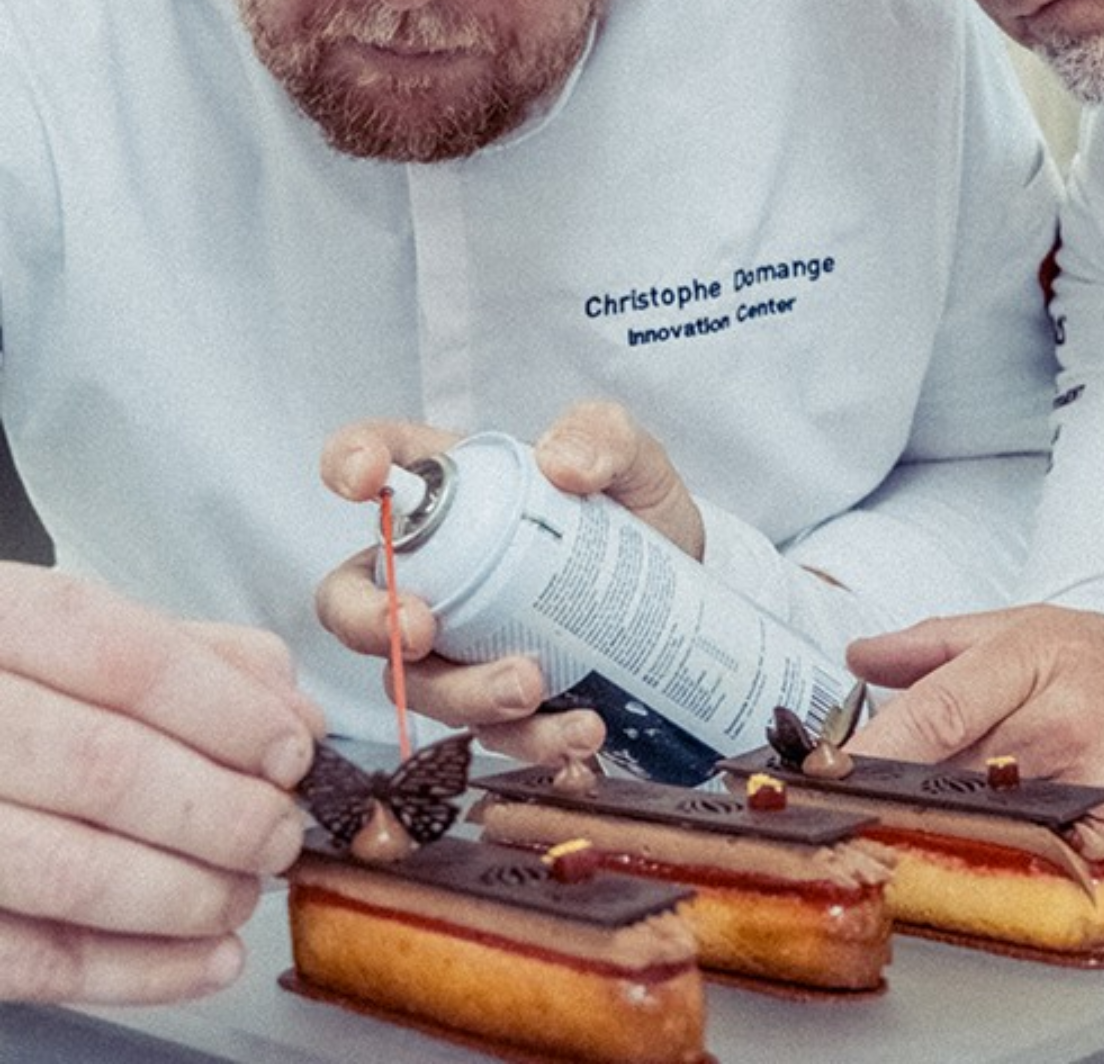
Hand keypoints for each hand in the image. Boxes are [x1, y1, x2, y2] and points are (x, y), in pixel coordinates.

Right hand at [0, 565, 322, 1004]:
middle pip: (107, 769)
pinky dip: (135, 968)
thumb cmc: (25, 682)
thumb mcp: (98, 637)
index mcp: (10, 623)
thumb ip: (206, 660)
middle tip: (281, 834)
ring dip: (185, 895)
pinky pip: (31, 960)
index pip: (134, 662)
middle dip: (222, 812)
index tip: (296, 754)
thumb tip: (300, 716)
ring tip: (244, 895)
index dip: (232, 714)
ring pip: (68, 872)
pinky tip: (209, 959)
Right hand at [315, 405, 702, 760]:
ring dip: (465, 693)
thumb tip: (561, 464)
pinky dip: (529, 738)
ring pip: (416, 681)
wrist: (686, 600)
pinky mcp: (498, 700)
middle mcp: (437, 568)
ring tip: (532, 687)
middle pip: (353, 597)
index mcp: (453, 489)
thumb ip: (602, 434)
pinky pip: (489, 731)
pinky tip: (579, 731)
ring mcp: (459, 641)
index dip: (348, 462)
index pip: (377, 458)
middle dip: (367, 620)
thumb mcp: (633, 459)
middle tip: (421, 629)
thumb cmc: (636, 514)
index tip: (365, 479)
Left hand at [847, 605, 1103, 882]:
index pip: (935, 711)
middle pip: (951, 774)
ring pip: (991, 825)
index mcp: (1039, 657)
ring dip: (943, 828)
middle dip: (891, 793)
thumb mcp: (1049, 626)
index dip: (869, 749)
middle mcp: (1065, 725)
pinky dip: (1010, 861)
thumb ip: (943, 642)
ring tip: (909, 823)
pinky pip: (1047, 863)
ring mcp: (1099, 794)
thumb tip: (860, 656)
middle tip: (842, 804)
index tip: (820, 772)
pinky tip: (994, 850)